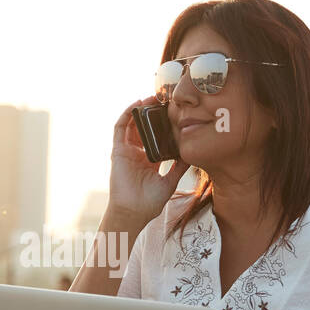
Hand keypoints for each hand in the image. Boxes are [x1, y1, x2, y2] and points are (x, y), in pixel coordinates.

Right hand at [106, 96, 187, 225]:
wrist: (133, 212)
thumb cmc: (149, 202)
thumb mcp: (170, 181)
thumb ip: (179, 167)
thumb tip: (192, 155)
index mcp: (149, 160)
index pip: (156, 137)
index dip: (163, 124)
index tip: (175, 113)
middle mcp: (136, 153)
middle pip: (143, 127)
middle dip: (152, 113)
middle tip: (164, 99)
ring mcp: (126, 151)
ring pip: (132, 124)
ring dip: (140, 109)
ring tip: (152, 97)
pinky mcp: (117, 150)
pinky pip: (120, 127)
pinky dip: (127, 114)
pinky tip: (137, 104)